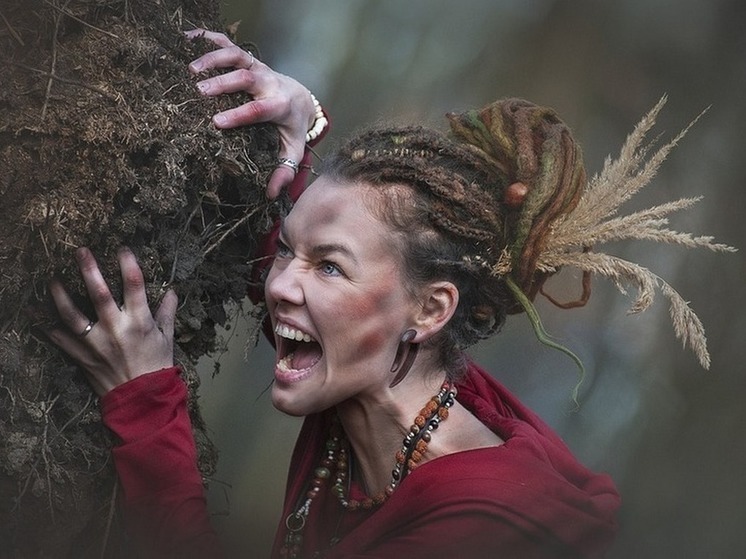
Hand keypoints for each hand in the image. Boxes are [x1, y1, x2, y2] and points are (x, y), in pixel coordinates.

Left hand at [47, 247, 176, 395]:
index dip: (128, 264)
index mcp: (140, 322)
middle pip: (98, 294)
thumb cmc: (156, 366)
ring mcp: (96, 343)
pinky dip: (51, 330)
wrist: (141, 400)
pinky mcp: (83, 357)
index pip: (134, 286)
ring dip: (61, 296)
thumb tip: (171, 292)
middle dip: (89, 270)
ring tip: (53, 280)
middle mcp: (116, 329)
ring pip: (72, 315)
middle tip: (80, 251)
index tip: (122, 249)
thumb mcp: (167, 338)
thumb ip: (167, 313)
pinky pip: (62, 341)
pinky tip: (43, 318)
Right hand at [185, 28, 315, 198]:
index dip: (239, 114)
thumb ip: (283, 171)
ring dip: (213, 59)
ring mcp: (257, 67)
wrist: (300, 97)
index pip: (259, 109)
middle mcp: (268, 82)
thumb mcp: (291, 150)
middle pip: (246, 78)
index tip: (217, 122)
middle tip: (197, 92)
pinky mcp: (248, 58)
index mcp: (279, 106)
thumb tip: (272, 194)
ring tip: (189, 70)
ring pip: (237, 56)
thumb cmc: (290, 127)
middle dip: (222, 83)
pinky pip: (228, 43)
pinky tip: (187, 38)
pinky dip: (208, 38)